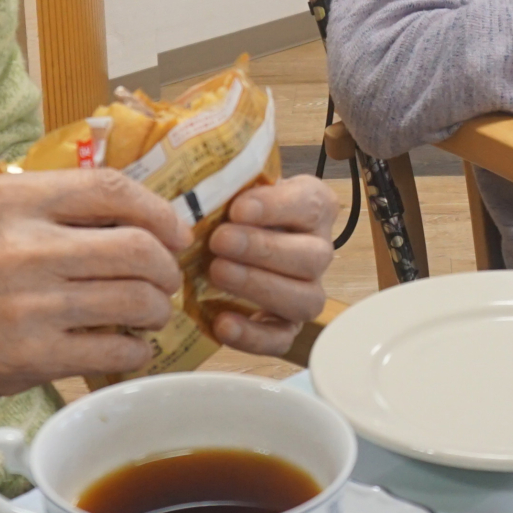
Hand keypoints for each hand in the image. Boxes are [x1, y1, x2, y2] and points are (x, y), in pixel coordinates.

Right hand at [0, 170, 186, 408]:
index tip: (173, 230)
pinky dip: (135, 352)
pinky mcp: (33, 357)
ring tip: (147, 314)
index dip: (158, 211)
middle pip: (137, 248)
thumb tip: (124, 211)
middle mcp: (26, 248)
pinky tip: (128, 349)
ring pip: (135, 301)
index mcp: (15, 201)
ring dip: (155, 310)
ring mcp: (32, 305)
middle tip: (163, 278)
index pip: (113, 190)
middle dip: (164, 267)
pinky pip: (114, 351)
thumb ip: (46, 204)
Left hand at [200, 178, 337, 357]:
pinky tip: (223, 322)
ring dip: (260, 286)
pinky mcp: (286, 326)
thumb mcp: (233, 182)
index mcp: (312, 206)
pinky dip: (252, 334)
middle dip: (263, 249)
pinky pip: (280, 339)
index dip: (277, 207)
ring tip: (217, 272)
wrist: (223, 240)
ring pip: (304, 299)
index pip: (310, 204)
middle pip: (311, 256)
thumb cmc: (232, 206)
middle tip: (220, 241)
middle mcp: (317, 250)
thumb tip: (196, 173)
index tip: (238, 208)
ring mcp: (306, 292)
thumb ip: (226, 177)